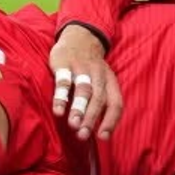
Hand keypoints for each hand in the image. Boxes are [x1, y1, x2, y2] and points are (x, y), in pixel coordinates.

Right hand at [50, 24, 123, 140]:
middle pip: (99, 99)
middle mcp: (99, 75)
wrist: (79, 36)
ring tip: (73, 125)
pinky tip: (58, 111)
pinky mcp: (65, 64)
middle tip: (83, 135)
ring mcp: (82, 68)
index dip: (111, 121)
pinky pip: (64, 82)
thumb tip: (99, 132)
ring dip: (79, 108)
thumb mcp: (102, 81)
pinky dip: (61, 97)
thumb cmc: (90, 68)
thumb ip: (101, 102)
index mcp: (110, 82)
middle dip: (91, 118)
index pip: (116, 103)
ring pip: (84, 90)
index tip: (103, 138)